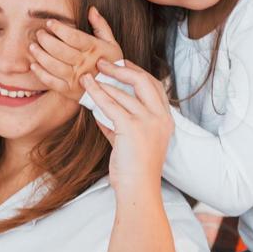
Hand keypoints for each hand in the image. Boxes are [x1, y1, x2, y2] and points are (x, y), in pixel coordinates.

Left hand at [29, 6, 123, 101]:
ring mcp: (76, 78)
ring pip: (54, 66)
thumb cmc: (110, 63)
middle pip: (61, 50)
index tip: (49, 22)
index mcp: (94, 49)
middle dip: (46, 40)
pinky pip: (52, 82)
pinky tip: (33, 65)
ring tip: (32, 47)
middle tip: (39, 33)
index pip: (74, 37)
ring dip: (40, 55)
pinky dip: (41, 74)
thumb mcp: (111, 43)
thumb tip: (91, 9)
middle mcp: (84, 64)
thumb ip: (101, 26)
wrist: (114, 89)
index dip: (59, 29)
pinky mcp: (69, 91)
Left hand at [80, 59, 172, 195]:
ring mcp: (148, 122)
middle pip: (143, 80)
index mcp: (165, 119)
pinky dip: (97, 92)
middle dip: (122, 68)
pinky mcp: (132, 128)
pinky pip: (111, 104)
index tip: (120, 65)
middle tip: (103, 62)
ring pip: (123, 92)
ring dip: (104, 81)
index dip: (136, 72)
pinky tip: (87, 87)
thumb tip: (99, 109)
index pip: (154, 86)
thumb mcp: (128, 141)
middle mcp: (160, 117)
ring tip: (88, 75)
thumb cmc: (134, 170)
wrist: (138, 189)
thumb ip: (117, 124)